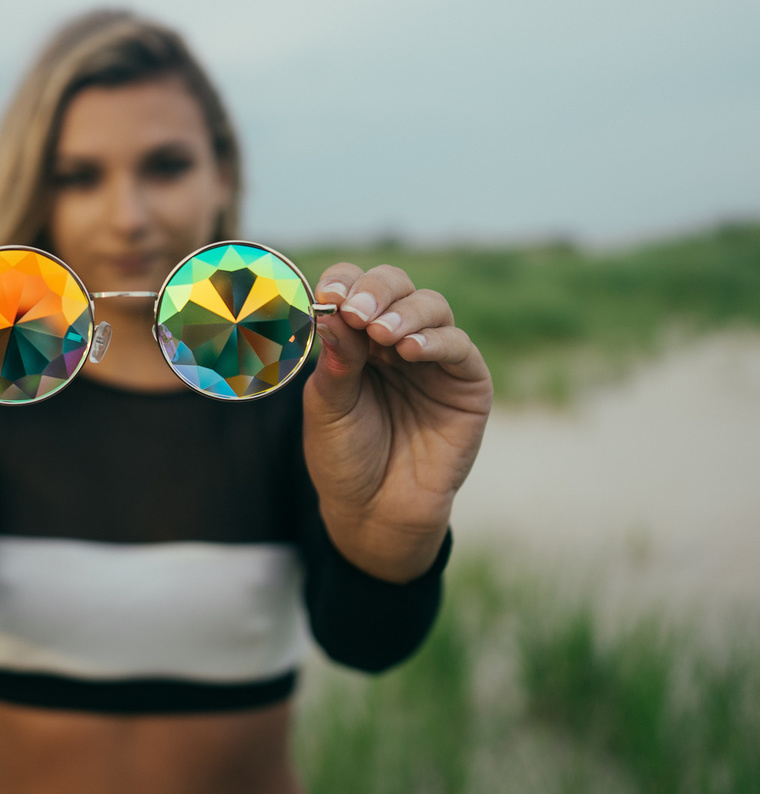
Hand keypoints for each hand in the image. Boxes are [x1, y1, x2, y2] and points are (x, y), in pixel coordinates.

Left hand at [303, 263, 492, 582]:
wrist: (374, 511)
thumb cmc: (344, 457)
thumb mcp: (327, 407)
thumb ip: (335, 361)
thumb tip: (332, 311)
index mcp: (356, 338)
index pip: (353, 289)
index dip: (344, 282)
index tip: (329, 295)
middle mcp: (395, 340)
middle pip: (395, 286)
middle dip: (375, 291)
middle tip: (357, 311)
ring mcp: (433, 359)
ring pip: (431, 306)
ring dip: (405, 313)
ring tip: (382, 334)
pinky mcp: (466, 383)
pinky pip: (458, 347)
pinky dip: (435, 341)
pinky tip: (410, 350)